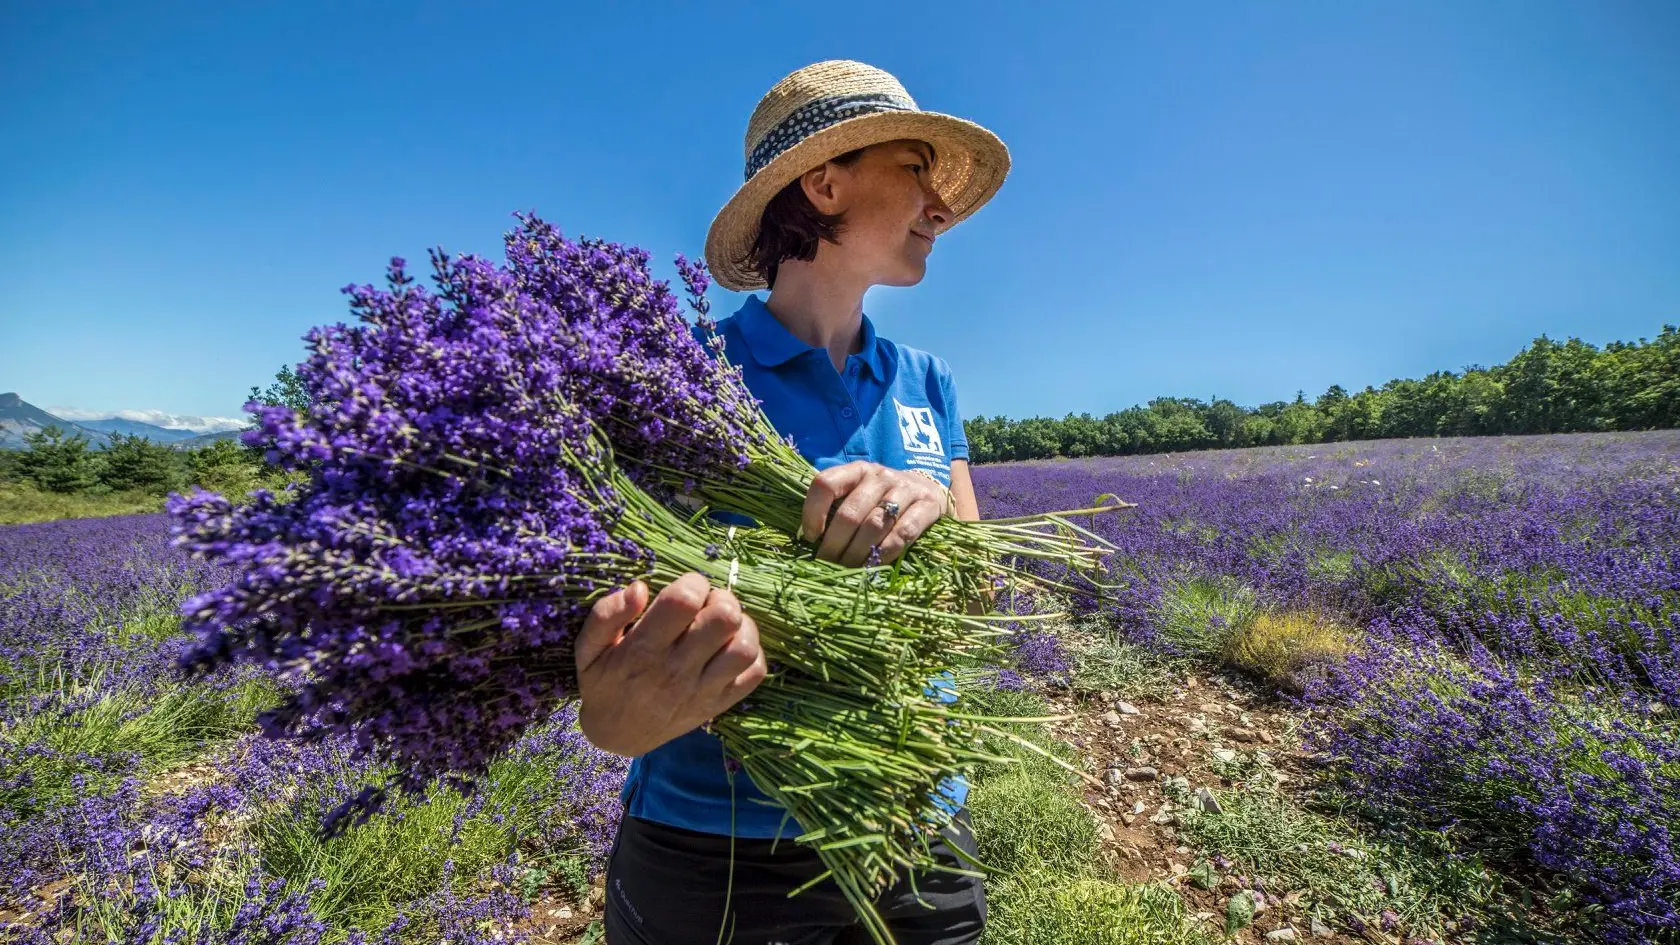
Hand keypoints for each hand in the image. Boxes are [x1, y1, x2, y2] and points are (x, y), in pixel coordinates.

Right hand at [574, 573, 767, 756]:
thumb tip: (639, 588)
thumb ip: (606, 614)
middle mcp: (676, 669)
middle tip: (706, 605)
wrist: (617, 736)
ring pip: (743, 647)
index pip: (683, 601)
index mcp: (643, 649)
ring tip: (722, 625)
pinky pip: (754, 675)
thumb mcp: (589, 648)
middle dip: (720, 599)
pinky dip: (752, 654)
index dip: (691, 583)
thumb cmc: (603, 683)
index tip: (685, 588)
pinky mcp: (718, 704)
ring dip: (741, 626)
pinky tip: (730, 648)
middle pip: (724, 618)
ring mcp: (702, 689)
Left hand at [801, 462, 951, 566]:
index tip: (811, 537)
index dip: (813, 512)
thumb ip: (838, 508)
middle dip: (834, 544)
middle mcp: (880, 476)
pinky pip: (902, 534)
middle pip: (849, 513)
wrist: (929, 492)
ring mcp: (906, 489)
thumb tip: (811, 541)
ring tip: (847, 569)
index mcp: (857, 470)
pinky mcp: (927, 506)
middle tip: (828, 563)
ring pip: (874, 525)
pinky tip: (872, 564)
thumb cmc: (883, 500)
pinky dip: (883, 554)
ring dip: (856, 553)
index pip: (825, 484)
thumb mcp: (860, 494)